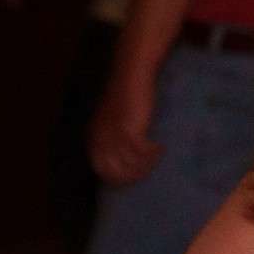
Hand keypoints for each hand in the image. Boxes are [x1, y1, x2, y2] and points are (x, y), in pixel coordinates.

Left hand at [88, 67, 161, 185]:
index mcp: (93, 137)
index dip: (117, 178)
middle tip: (148, 171)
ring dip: (147, 165)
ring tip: (156, 157)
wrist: (130, 75)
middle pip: (116, 173)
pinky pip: (143, 153)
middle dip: (133, 176)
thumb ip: (111, 139)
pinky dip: (153, 153)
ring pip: (132, 165)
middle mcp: (101, 140)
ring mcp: (115, 137)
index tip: (133, 178)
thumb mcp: (111, 121)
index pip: (101, 170)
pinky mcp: (131, 131)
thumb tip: (123, 160)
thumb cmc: (123, 96)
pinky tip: (160, 147)